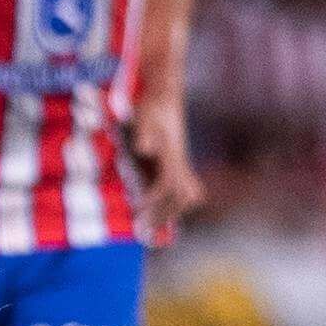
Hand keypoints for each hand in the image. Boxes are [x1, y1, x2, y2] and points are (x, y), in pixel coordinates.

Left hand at [128, 100, 203, 235]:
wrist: (164, 92)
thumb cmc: (152, 104)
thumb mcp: (145, 115)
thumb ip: (144, 132)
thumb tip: (144, 149)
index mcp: (173, 154)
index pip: (169, 184)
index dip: (155, 198)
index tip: (139, 206)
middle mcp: (180, 161)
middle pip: (183, 196)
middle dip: (166, 215)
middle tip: (145, 232)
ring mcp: (179, 162)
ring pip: (187, 195)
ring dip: (170, 212)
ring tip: (152, 229)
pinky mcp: (175, 162)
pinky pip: (181, 189)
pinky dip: (172, 204)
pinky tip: (156, 212)